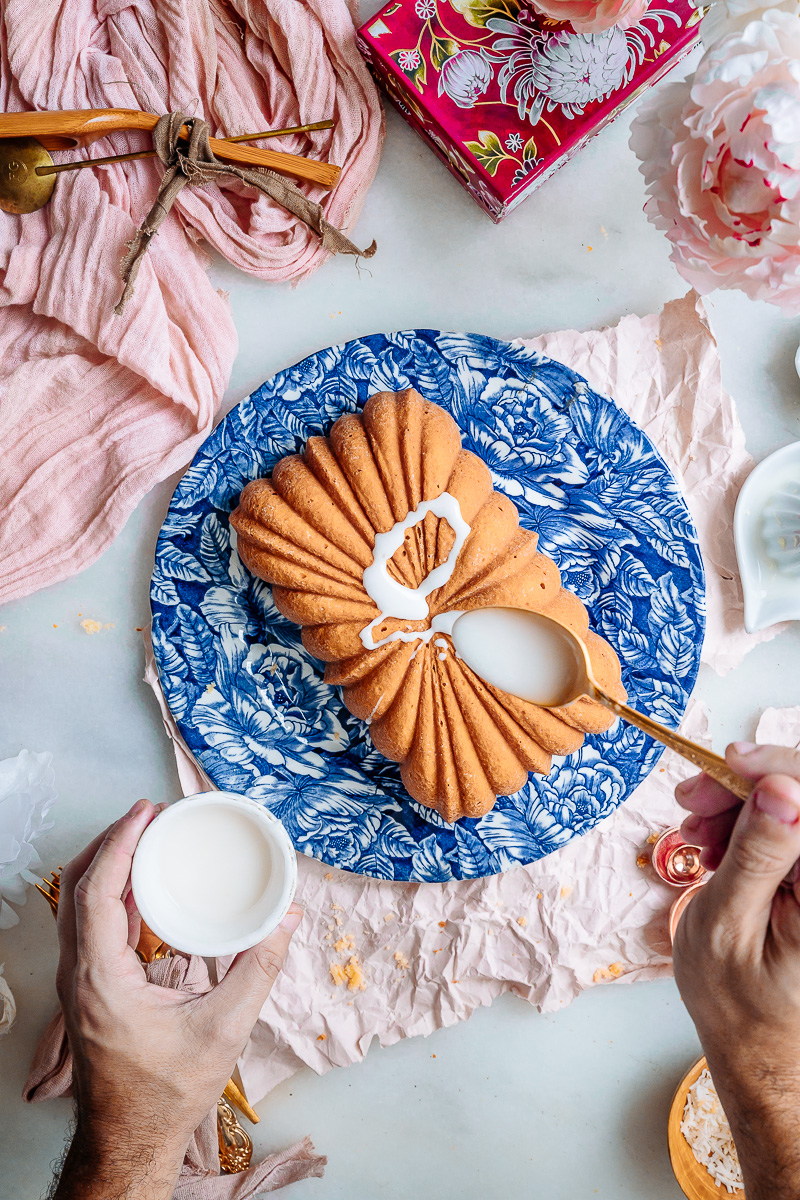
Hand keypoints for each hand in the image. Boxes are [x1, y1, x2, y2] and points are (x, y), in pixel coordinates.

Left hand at [53, 798, 301, 1199]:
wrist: (131, 1140)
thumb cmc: (168, 1093)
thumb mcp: (223, 1029)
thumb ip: (258, 968)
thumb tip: (288, 917)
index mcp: (101, 980)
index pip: (96, 893)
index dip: (119, 843)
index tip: (146, 811)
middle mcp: (79, 975)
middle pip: (77, 888)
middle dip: (111, 842)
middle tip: (151, 814)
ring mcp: (79, 983)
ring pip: (79, 905)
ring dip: (109, 865)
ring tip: (147, 837)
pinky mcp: (89, 989)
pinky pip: (91, 925)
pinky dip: (113, 893)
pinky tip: (144, 886)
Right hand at [673, 745, 799, 1199]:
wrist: (754, 1044)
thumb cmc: (737, 1002)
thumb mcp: (728, 926)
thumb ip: (757, 856)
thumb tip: (782, 790)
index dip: (779, 768)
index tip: (727, 762)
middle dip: (749, 785)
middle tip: (691, 798)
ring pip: (791, 807)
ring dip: (742, 805)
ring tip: (696, 833)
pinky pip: (786, 829)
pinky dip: (748, 825)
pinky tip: (716, 844)